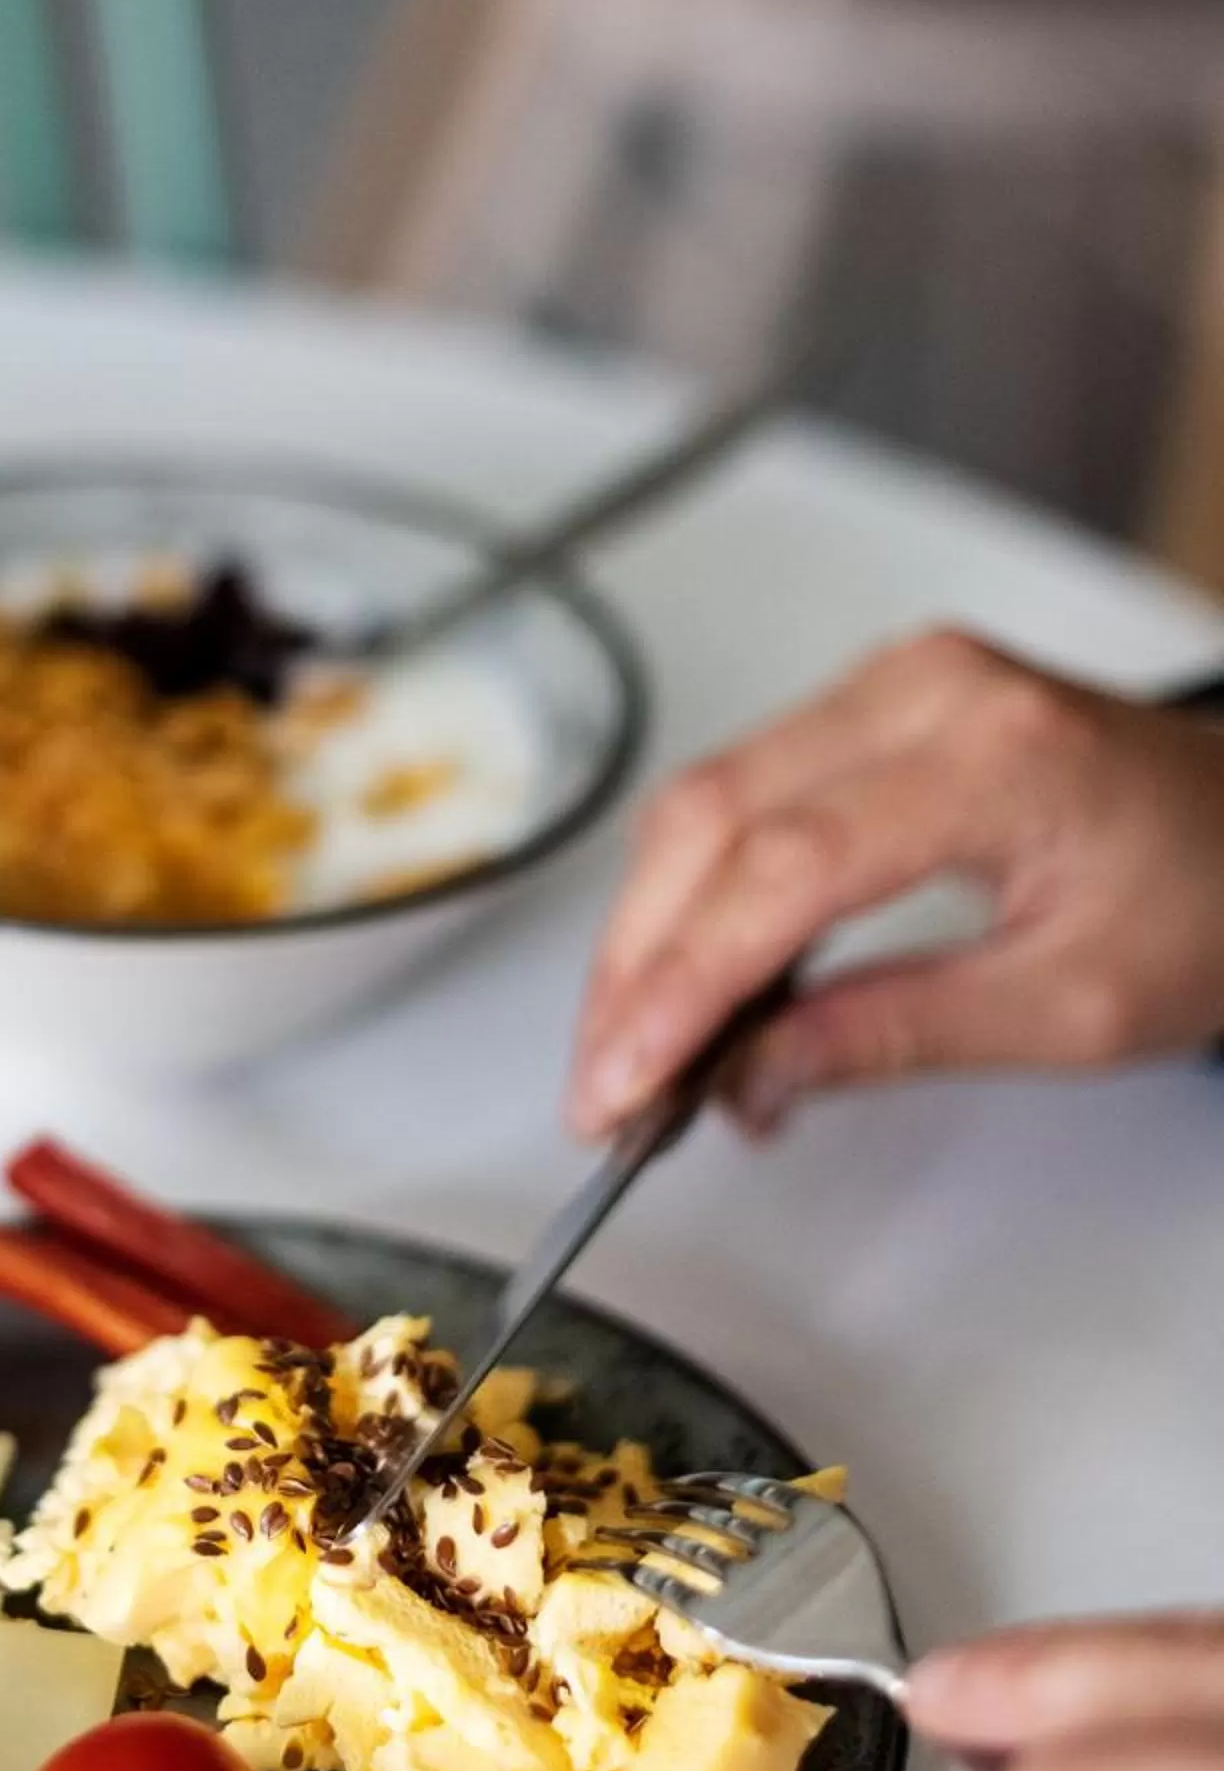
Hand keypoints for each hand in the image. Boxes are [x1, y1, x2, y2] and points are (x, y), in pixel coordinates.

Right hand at [567, 630, 1223, 1138]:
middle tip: (606, 1089)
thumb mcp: (1071, 1010)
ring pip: (703, 800)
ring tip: (639, 1055)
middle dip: (637, 968)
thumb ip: (893, 1035)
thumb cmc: (1210, 900)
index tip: (629, 1081)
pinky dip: (696, 890)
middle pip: (712, 820)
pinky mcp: (872, 702)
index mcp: (996, 755)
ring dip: (651, 934)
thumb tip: (749, 1076)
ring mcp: (894, 681)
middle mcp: (928, 689)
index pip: (784, 870)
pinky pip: (740, 787)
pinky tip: (686, 979)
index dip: (684, 986)